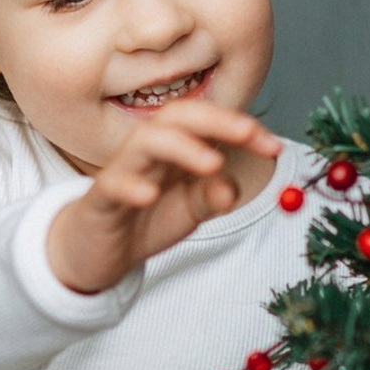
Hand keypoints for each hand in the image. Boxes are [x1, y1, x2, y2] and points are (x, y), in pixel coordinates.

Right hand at [45, 100, 281, 294]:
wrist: (96, 252)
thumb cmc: (144, 220)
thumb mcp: (189, 210)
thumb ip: (212, 196)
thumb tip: (231, 187)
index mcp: (174, 149)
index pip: (207, 123)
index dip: (241, 128)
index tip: (274, 145)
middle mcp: (148, 152)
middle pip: (177, 117)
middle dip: (215, 120)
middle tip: (249, 133)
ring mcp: (122, 171)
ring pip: (145, 141)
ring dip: (181, 146)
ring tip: (212, 162)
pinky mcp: (100, 198)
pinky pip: (113, 184)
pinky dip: (132, 186)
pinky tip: (150, 195)